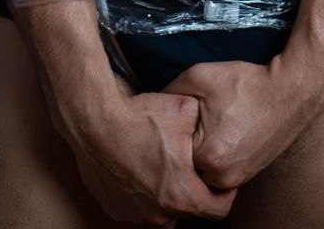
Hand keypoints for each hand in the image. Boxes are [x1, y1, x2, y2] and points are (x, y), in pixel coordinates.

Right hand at [70, 86, 236, 225]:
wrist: (96, 122)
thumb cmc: (141, 118)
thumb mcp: (186, 111)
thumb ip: (206, 126)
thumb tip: (214, 127)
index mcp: (181, 194)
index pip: (219, 209)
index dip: (226, 193)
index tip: (221, 180)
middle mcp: (159, 212)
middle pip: (188, 208)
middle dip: (192, 188)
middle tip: (187, 164)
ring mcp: (135, 213)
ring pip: (162, 209)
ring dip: (166, 192)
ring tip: (161, 164)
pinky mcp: (115, 208)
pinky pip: (137, 205)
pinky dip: (142, 192)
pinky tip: (139, 166)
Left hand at [162, 59, 312, 190]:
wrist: (290, 91)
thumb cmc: (246, 83)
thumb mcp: (200, 76)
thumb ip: (171, 93)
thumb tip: (154, 105)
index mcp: (208, 156)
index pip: (172, 150)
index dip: (174, 128)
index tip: (183, 113)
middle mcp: (223, 177)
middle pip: (186, 164)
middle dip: (186, 142)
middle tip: (198, 116)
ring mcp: (238, 179)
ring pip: (203, 170)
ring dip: (201, 150)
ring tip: (212, 122)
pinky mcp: (249, 175)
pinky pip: (220, 171)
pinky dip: (217, 154)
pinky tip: (224, 130)